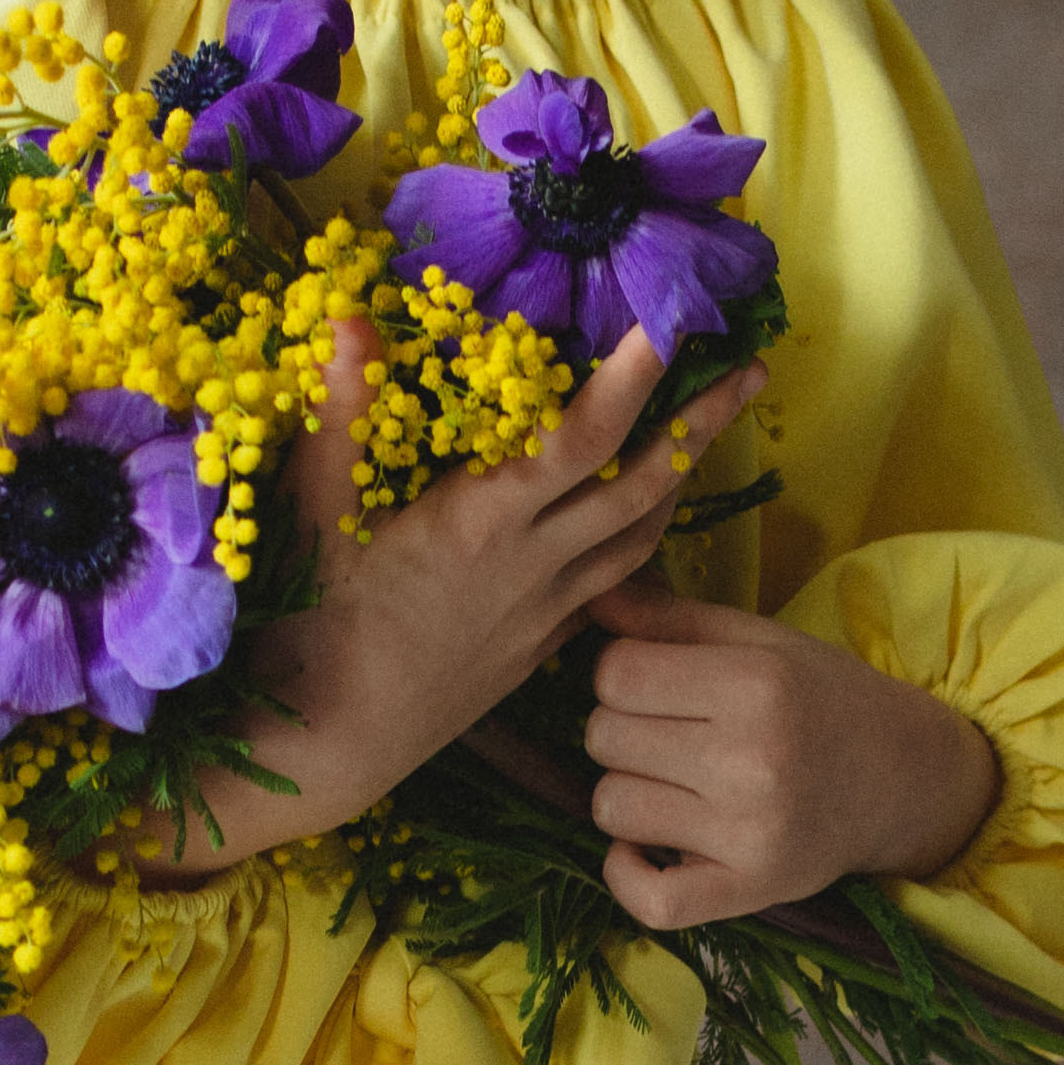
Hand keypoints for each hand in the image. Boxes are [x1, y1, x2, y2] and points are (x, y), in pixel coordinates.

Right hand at [142, 327, 769, 879]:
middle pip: (641, 486)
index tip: (671, 325)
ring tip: (714, 426)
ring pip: (642, 537)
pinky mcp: (542, 644)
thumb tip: (350, 320)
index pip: (578, 439)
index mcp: (481, 522)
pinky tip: (646, 510)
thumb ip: (342, 413)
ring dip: (684, 477)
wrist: (330, 744)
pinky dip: (643, 533)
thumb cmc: (313, 621)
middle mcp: (532, 565)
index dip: (630, 380)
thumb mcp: (317, 509)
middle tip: (751, 368)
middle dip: (700, 423)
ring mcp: (545, 610)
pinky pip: (617, 580)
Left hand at [584, 582, 1000, 928]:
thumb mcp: (756, 639)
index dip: (619, 671)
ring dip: (625, 790)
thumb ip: (669, 617)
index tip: (653, 679)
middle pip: (605, 737)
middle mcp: (753, 760)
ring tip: (670, 778)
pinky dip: (626, 873)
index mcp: (755, 684)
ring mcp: (751, 834)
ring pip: (610, 807)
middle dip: (621, 726)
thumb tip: (590, 596)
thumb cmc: (818, 695)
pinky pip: (650, 899)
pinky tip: (643, 845)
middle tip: (666, 729)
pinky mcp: (751, 892)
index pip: (615, 673)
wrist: (902, 778)